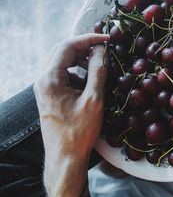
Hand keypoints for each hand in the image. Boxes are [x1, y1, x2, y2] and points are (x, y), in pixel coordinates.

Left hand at [34, 33, 109, 196]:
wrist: (65, 157)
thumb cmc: (80, 132)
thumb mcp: (94, 100)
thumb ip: (98, 71)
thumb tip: (101, 50)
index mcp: (50, 78)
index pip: (68, 46)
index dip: (89, 39)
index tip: (107, 40)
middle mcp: (42, 80)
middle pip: (62, 51)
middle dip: (84, 48)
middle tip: (104, 50)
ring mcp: (43, 88)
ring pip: (61, 63)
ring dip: (79, 60)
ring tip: (98, 65)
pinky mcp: (48, 96)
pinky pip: (60, 75)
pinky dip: (75, 73)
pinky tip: (89, 81)